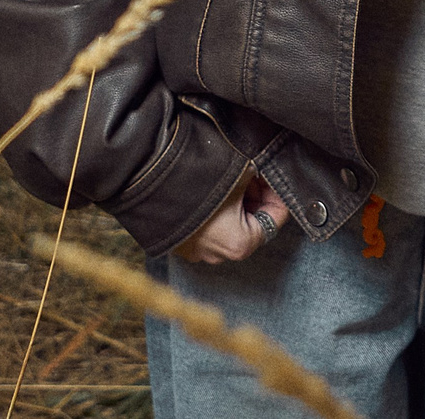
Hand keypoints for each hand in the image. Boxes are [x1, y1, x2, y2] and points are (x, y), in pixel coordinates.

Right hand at [173, 166, 293, 263]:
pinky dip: (214, 211)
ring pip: (228, 225)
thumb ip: (259, 175)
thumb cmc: (200, 178)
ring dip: (234, 203)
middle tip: (254, 172)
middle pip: (250, 224)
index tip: (275, 175)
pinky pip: (206, 227)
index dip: (278, 193)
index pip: (275, 219)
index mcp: (240, 244)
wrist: (146, 176)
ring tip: (231, 176)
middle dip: (255, 197)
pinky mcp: (178, 243)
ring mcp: (195, 251)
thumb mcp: (241, 170)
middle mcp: (218, 255)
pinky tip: (210, 188)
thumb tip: (265, 169)